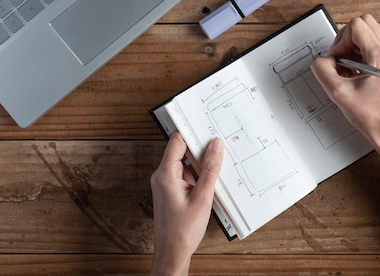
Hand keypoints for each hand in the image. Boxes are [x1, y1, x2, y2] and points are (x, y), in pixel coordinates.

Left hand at [150, 131, 223, 275]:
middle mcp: (162, 176)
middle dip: (200, 150)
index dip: (192, 132)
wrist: (173, 253)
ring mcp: (166, 184)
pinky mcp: (172, 191)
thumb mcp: (203, 197)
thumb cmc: (181, 231)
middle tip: (217, 149)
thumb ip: (210, 169)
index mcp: (165, 174)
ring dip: (200, 166)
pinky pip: (186, 175)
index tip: (206, 127)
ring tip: (214, 174)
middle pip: (182, 151)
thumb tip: (215, 147)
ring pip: (186, 164)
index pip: (176, 141)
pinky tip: (209, 185)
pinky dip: (198, 177)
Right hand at [311, 14, 379, 149]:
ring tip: (347, 68)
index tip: (337, 58)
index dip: (340, 40)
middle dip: (346, 39)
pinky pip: (371, 46)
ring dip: (352, 47)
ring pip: (367, 33)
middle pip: (364, 23)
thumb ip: (322, 70)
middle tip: (340, 58)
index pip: (356, 26)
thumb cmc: (372, 116)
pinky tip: (353, 72)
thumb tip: (321, 61)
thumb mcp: (338, 92)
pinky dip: (358, 54)